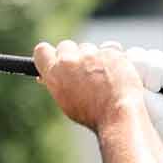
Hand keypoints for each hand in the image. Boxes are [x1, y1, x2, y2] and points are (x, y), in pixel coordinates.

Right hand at [32, 40, 146, 131]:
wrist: (120, 116)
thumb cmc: (94, 116)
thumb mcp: (68, 103)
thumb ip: (58, 85)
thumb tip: (47, 77)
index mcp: (55, 73)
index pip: (42, 51)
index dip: (50, 56)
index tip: (56, 61)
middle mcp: (72, 60)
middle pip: (66, 46)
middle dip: (73, 57)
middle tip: (82, 73)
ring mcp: (93, 54)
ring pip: (89, 48)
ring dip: (94, 58)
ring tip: (104, 79)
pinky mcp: (113, 52)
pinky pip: (110, 49)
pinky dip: (114, 59)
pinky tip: (118, 74)